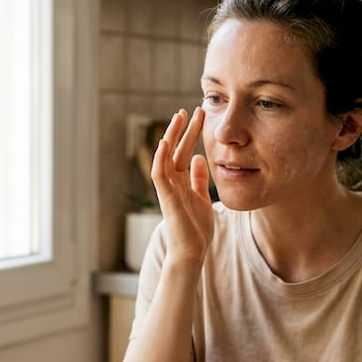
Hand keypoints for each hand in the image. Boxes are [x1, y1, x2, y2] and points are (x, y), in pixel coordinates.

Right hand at [151, 108, 212, 264]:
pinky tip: (164, 143)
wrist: (192, 252)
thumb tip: (201, 158)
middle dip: (182, 129)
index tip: (199, 116)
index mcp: (181, 181)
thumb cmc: (196, 229)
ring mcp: (167, 189)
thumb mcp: (202, 198)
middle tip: (189, 109)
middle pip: (175, 150)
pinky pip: (159, 175)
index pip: (184, 152)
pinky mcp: (166, 198)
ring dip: (171, 137)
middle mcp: (172, 182)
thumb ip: (198, 179)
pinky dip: (160, 159)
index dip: (190, 134)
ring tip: (179, 117)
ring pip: (165, 157)